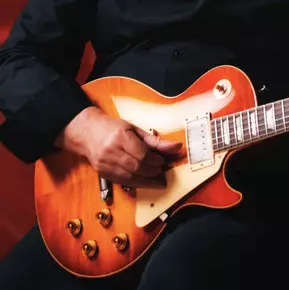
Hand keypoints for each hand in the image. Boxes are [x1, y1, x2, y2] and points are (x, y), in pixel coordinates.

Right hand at [56, 106, 181, 187]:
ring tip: (158, 179)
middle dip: (153, 171)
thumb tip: (176, 147)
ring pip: (131, 178)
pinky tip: (146, 182)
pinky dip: (137, 183)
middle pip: (137, 167)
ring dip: (148, 181)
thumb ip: (156, 141)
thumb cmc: (113, 128)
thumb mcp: (135, 129)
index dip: (156, 160)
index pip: (142, 154)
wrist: (88, 133)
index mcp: (120, 136)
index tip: (163, 161)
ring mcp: (105, 164)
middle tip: (162, 170)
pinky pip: (124, 182)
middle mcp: (111, 151)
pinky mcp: (103, 173)